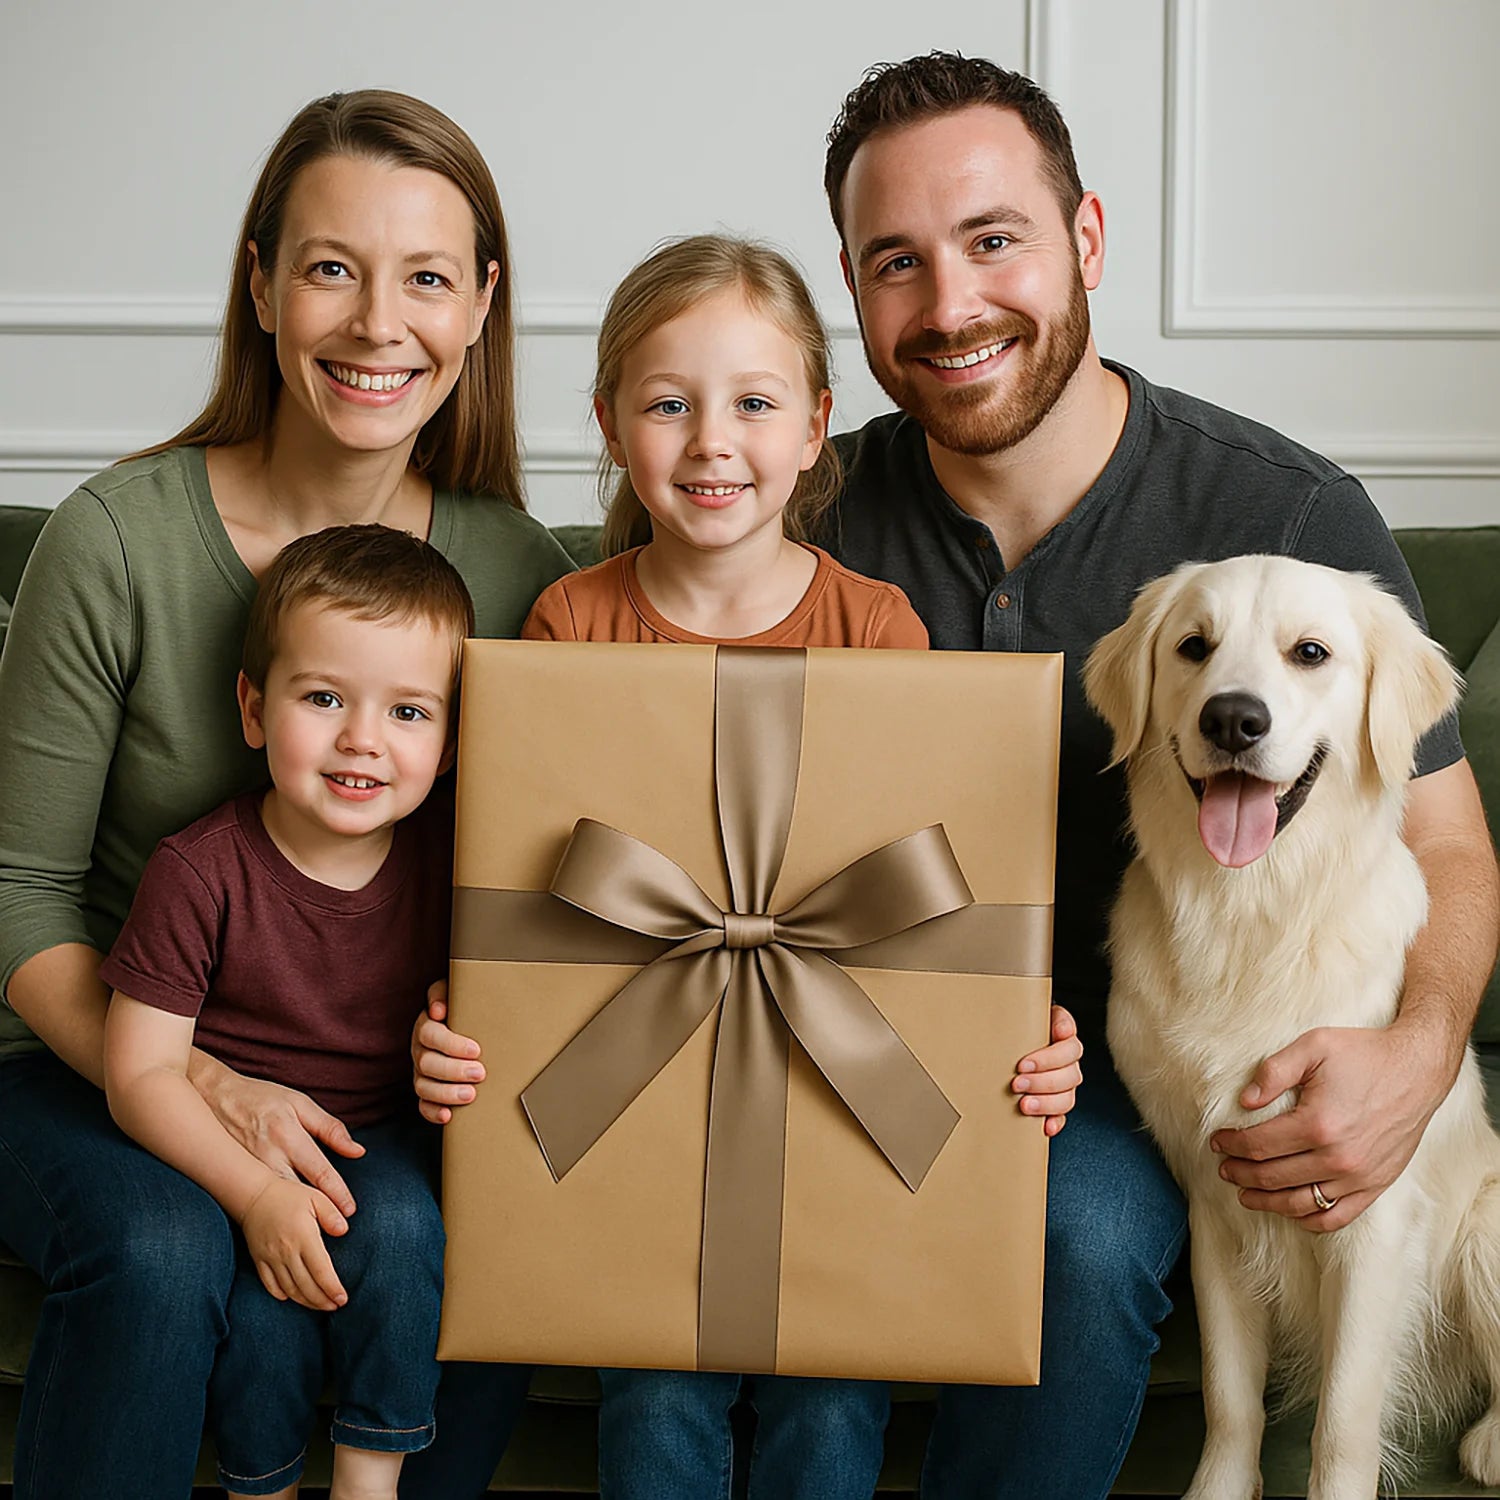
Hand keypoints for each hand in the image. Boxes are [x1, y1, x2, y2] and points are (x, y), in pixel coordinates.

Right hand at [190, 1053, 363, 1216]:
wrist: (214, 1096)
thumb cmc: (263, 1098)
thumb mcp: (300, 1104)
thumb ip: (330, 1128)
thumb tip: (357, 1151)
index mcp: (288, 1135)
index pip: (319, 1171)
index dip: (337, 1193)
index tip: (350, 1211)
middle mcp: (268, 1155)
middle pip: (298, 1192)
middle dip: (319, 1213)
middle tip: (339, 1230)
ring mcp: (249, 1168)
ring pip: (277, 1199)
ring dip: (296, 1216)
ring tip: (316, 1234)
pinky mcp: (235, 1175)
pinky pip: (258, 1197)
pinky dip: (273, 1211)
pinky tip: (284, 1224)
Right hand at [241, 1177, 348, 1310]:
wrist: (254, 1194)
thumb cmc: (290, 1194)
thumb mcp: (317, 1197)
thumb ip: (332, 1214)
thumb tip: (344, 1231)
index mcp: (304, 1237)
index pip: (321, 1272)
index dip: (332, 1289)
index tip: (343, 1299)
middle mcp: (286, 1251)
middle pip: (306, 1286)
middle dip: (322, 1300)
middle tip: (336, 1306)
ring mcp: (270, 1258)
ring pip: (289, 1289)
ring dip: (306, 1301)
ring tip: (320, 1305)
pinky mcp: (259, 1260)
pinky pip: (270, 1284)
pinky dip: (282, 1295)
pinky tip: (293, 1298)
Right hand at [413, 980, 485, 1124]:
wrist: (467, 1025)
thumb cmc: (464, 1009)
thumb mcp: (456, 992)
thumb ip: (444, 993)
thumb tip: (438, 1008)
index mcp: (426, 1026)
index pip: (430, 1035)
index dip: (451, 1043)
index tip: (475, 1049)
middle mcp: (419, 1050)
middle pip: (426, 1063)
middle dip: (454, 1071)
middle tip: (480, 1073)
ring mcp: (421, 1072)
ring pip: (423, 1086)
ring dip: (446, 1093)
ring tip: (470, 1095)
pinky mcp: (426, 1090)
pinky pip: (423, 1105)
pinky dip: (433, 1112)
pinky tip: (448, 1115)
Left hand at [1013, 1005, 1082, 1136]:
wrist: (1008, 1037)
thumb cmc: (1013, 1023)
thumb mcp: (1017, 1011)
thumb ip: (1017, 1010)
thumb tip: (1000, 1005)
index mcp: (1061, 1032)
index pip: (1069, 1044)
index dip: (1049, 1057)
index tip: (1023, 1062)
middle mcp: (1067, 1057)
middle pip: (1069, 1073)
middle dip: (1042, 1081)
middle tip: (1017, 1083)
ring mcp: (1065, 1080)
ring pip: (1068, 1095)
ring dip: (1047, 1102)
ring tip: (1024, 1104)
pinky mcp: (1057, 1100)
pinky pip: (1063, 1114)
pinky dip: (1055, 1121)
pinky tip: (1045, 1125)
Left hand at [1209, 1021, 1451, 1231]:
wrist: (1417, 1069)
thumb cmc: (1363, 1054)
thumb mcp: (1313, 1046)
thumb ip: (1274, 1071)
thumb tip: (1244, 1101)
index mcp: (1317, 1124)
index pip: (1258, 1145)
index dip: (1231, 1145)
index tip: (1217, 1142)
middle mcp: (1338, 1158)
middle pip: (1272, 1177)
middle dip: (1240, 1174)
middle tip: (1224, 1168)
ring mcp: (1359, 1177)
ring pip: (1300, 1203)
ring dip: (1267, 1202)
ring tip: (1246, 1193)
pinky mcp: (1376, 1185)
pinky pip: (1337, 1217)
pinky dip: (1309, 1219)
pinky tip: (1290, 1211)